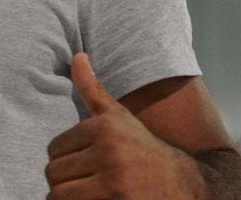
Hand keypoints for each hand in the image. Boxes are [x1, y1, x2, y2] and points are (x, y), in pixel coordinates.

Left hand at [44, 53, 199, 198]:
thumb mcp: (119, 116)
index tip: (83, 165)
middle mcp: (109, 150)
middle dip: (63, 181)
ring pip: (59, 194)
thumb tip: (77, 55)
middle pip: (54, 173)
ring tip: (86, 193)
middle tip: (83, 183)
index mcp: (104, 127)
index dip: (64, 160)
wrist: (186, 185)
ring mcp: (114, 179)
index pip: (54, 149)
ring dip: (66, 198)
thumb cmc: (145, 149)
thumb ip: (92, 89)